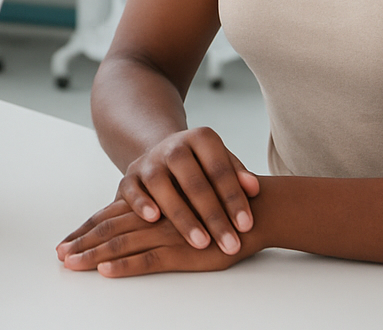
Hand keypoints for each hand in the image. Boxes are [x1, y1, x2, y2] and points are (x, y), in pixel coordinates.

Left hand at [57, 198, 258, 276]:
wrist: (253, 210)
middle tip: (58, 255)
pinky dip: (125, 266)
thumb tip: (135, 223)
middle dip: (81, 243)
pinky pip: (148, 259)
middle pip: (108, 229)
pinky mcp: (182, 251)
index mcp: (151, 204)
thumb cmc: (219, 209)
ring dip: (92, 255)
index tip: (63, 242)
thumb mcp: (184, 206)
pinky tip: (106, 272)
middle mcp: (153, 215)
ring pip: (121, 244)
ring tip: (71, 264)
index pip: (109, 217)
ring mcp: (166, 233)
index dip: (84, 230)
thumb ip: (160, 212)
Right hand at [117, 126, 259, 253]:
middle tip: (229, 243)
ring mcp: (149, 161)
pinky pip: (132, 189)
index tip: (246, 225)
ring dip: (182, 215)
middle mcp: (173, 146)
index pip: (219, 168)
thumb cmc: (202, 167)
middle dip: (213, 214)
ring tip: (201, 242)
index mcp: (201, 139)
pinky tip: (153, 220)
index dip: (233, 197)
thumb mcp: (222, 162)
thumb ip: (237, 175)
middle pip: (192, 179)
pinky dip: (141, 203)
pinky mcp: (128, 177)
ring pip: (161, 185)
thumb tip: (253, 188)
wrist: (165, 155)